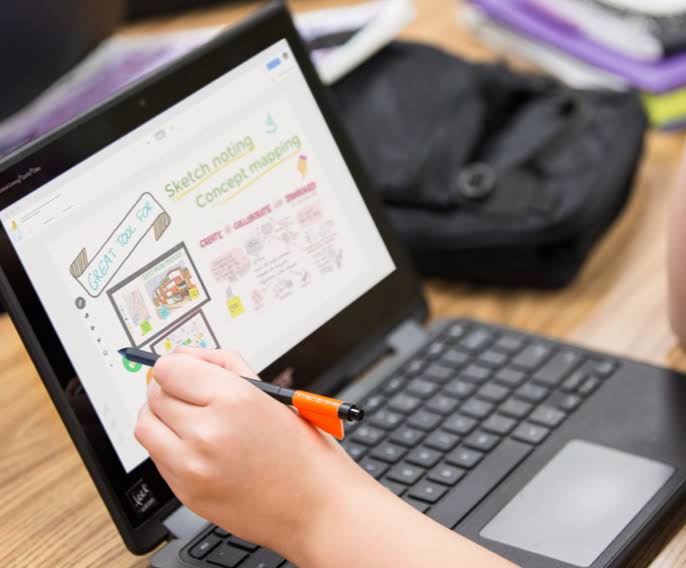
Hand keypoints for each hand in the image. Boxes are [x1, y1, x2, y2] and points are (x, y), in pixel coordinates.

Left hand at [134, 347, 362, 556]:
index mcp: (233, 400)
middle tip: (191, 392)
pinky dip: (169, 446)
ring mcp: (192, 467)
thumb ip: (225, 365)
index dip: (176, 365)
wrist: (317, 508)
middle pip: (155, 394)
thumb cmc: (304, 452)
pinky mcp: (186, 493)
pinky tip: (197, 446)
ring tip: (188, 419)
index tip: (183, 369)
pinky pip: (157, 457)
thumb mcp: (273, 395)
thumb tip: (186, 354)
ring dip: (161, 416)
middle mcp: (207, 432)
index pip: (170, 368)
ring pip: (146, 426)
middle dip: (170, 388)